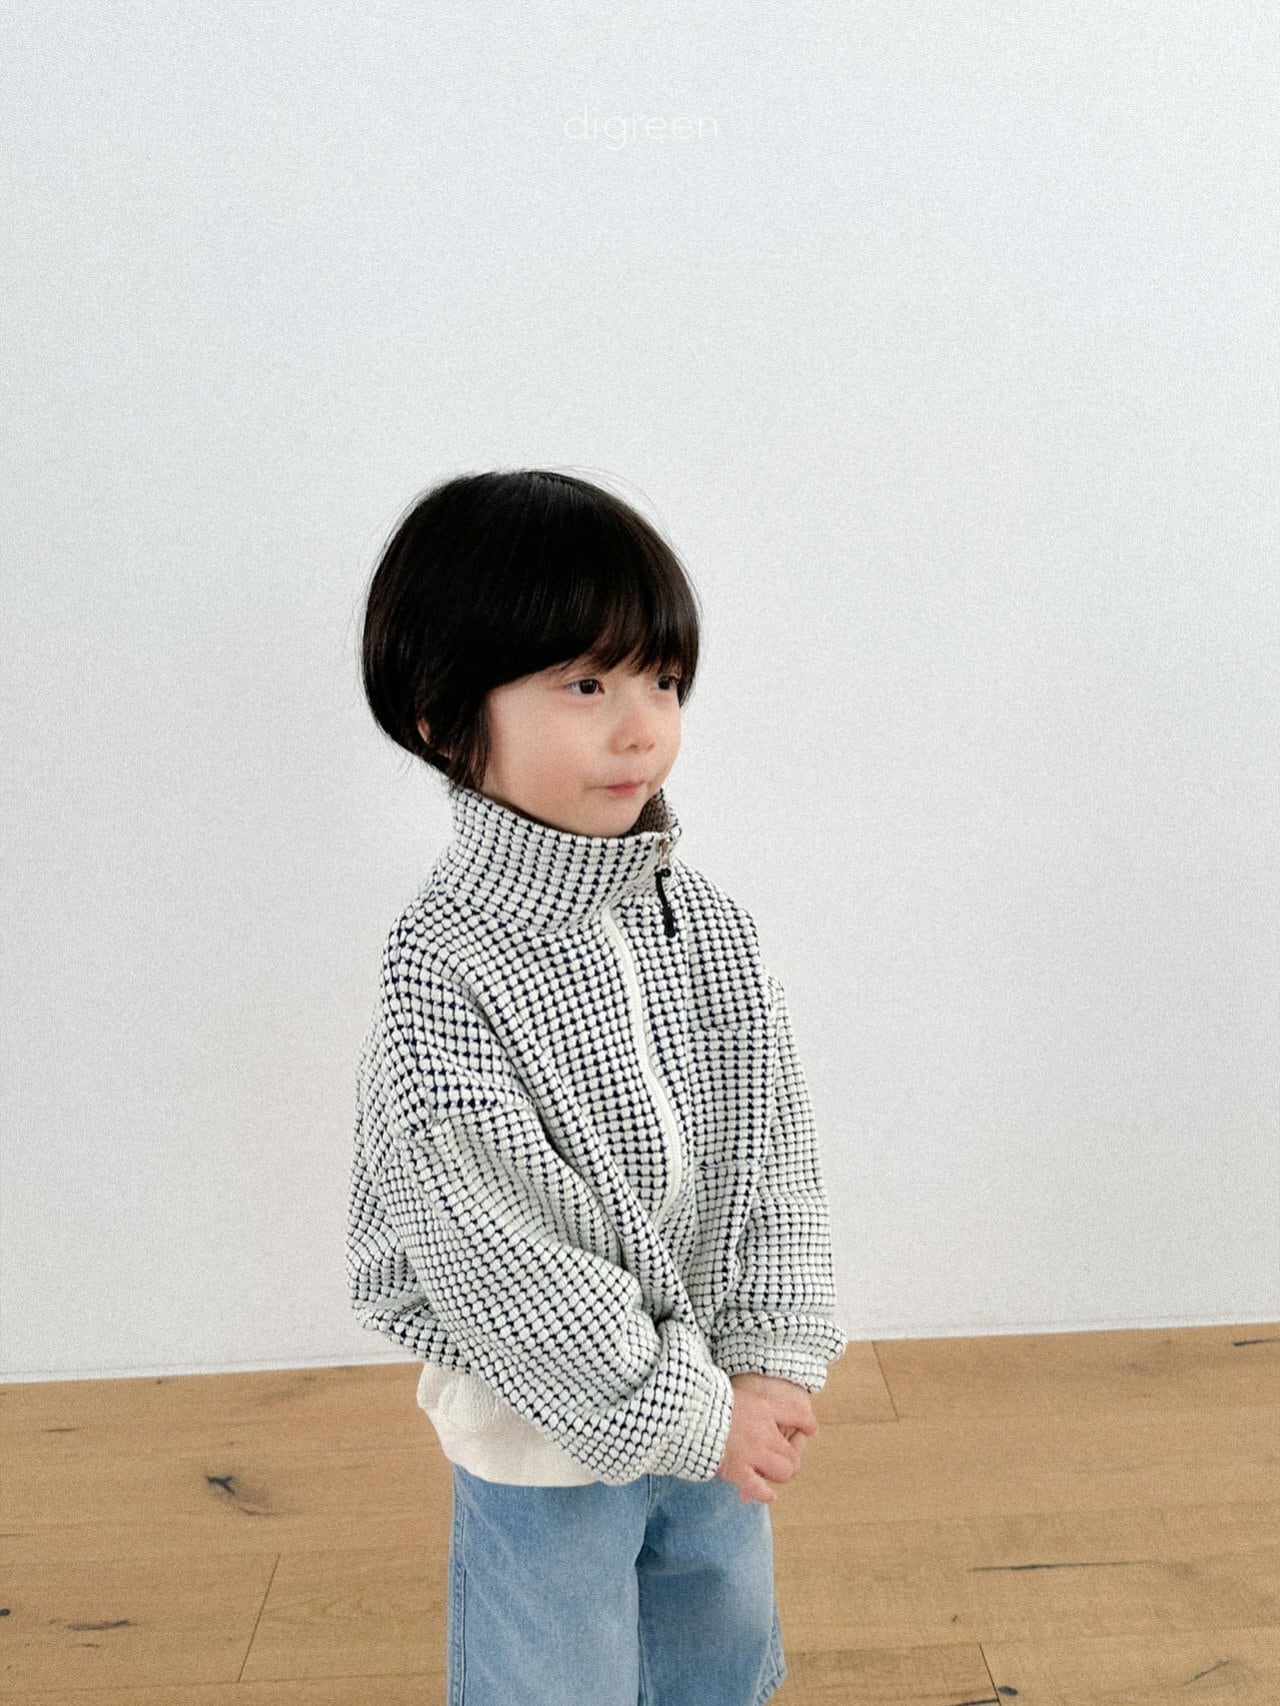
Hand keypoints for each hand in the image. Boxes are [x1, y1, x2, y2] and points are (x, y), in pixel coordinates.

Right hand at [717, 1373, 818, 1504]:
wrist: (687, 1411)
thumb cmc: (708, 1401)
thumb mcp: (736, 1394)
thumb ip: (753, 1407)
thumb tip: (757, 1415)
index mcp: (763, 1408)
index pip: (798, 1415)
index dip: (807, 1424)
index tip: (809, 1429)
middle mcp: (763, 1431)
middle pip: (793, 1454)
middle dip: (789, 1461)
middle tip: (780, 1464)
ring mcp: (753, 1452)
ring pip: (784, 1472)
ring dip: (779, 1476)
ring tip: (770, 1475)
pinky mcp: (738, 1470)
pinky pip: (762, 1490)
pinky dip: (766, 1494)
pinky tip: (767, 1494)